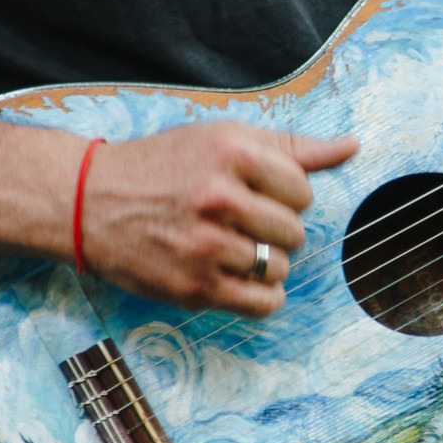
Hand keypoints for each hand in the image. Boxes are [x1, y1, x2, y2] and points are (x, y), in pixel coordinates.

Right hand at [77, 122, 356, 313]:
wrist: (90, 202)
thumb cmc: (165, 166)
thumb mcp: (224, 139)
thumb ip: (292, 148)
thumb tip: (352, 146)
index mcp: (233, 153)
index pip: (303, 192)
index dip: (285, 197)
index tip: (256, 196)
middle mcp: (220, 197)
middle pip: (294, 232)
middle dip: (275, 230)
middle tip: (239, 223)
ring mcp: (206, 245)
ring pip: (280, 268)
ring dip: (266, 263)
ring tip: (231, 247)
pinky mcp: (194, 286)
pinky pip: (263, 304)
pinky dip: (263, 296)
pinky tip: (242, 279)